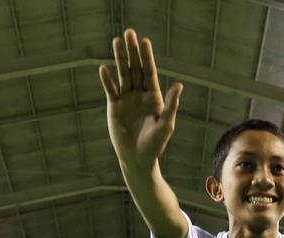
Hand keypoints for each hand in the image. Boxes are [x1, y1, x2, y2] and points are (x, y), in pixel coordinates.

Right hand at [99, 29, 182, 170]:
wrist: (138, 159)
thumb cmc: (155, 144)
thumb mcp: (166, 124)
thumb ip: (171, 105)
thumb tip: (179, 85)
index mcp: (154, 96)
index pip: (150, 72)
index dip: (147, 57)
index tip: (145, 41)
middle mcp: (139, 94)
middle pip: (135, 69)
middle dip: (132, 51)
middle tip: (128, 33)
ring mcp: (126, 100)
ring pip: (123, 75)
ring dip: (119, 58)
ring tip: (116, 41)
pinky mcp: (115, 108)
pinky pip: (111, 91)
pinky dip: (107, 80)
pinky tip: (104, 68)